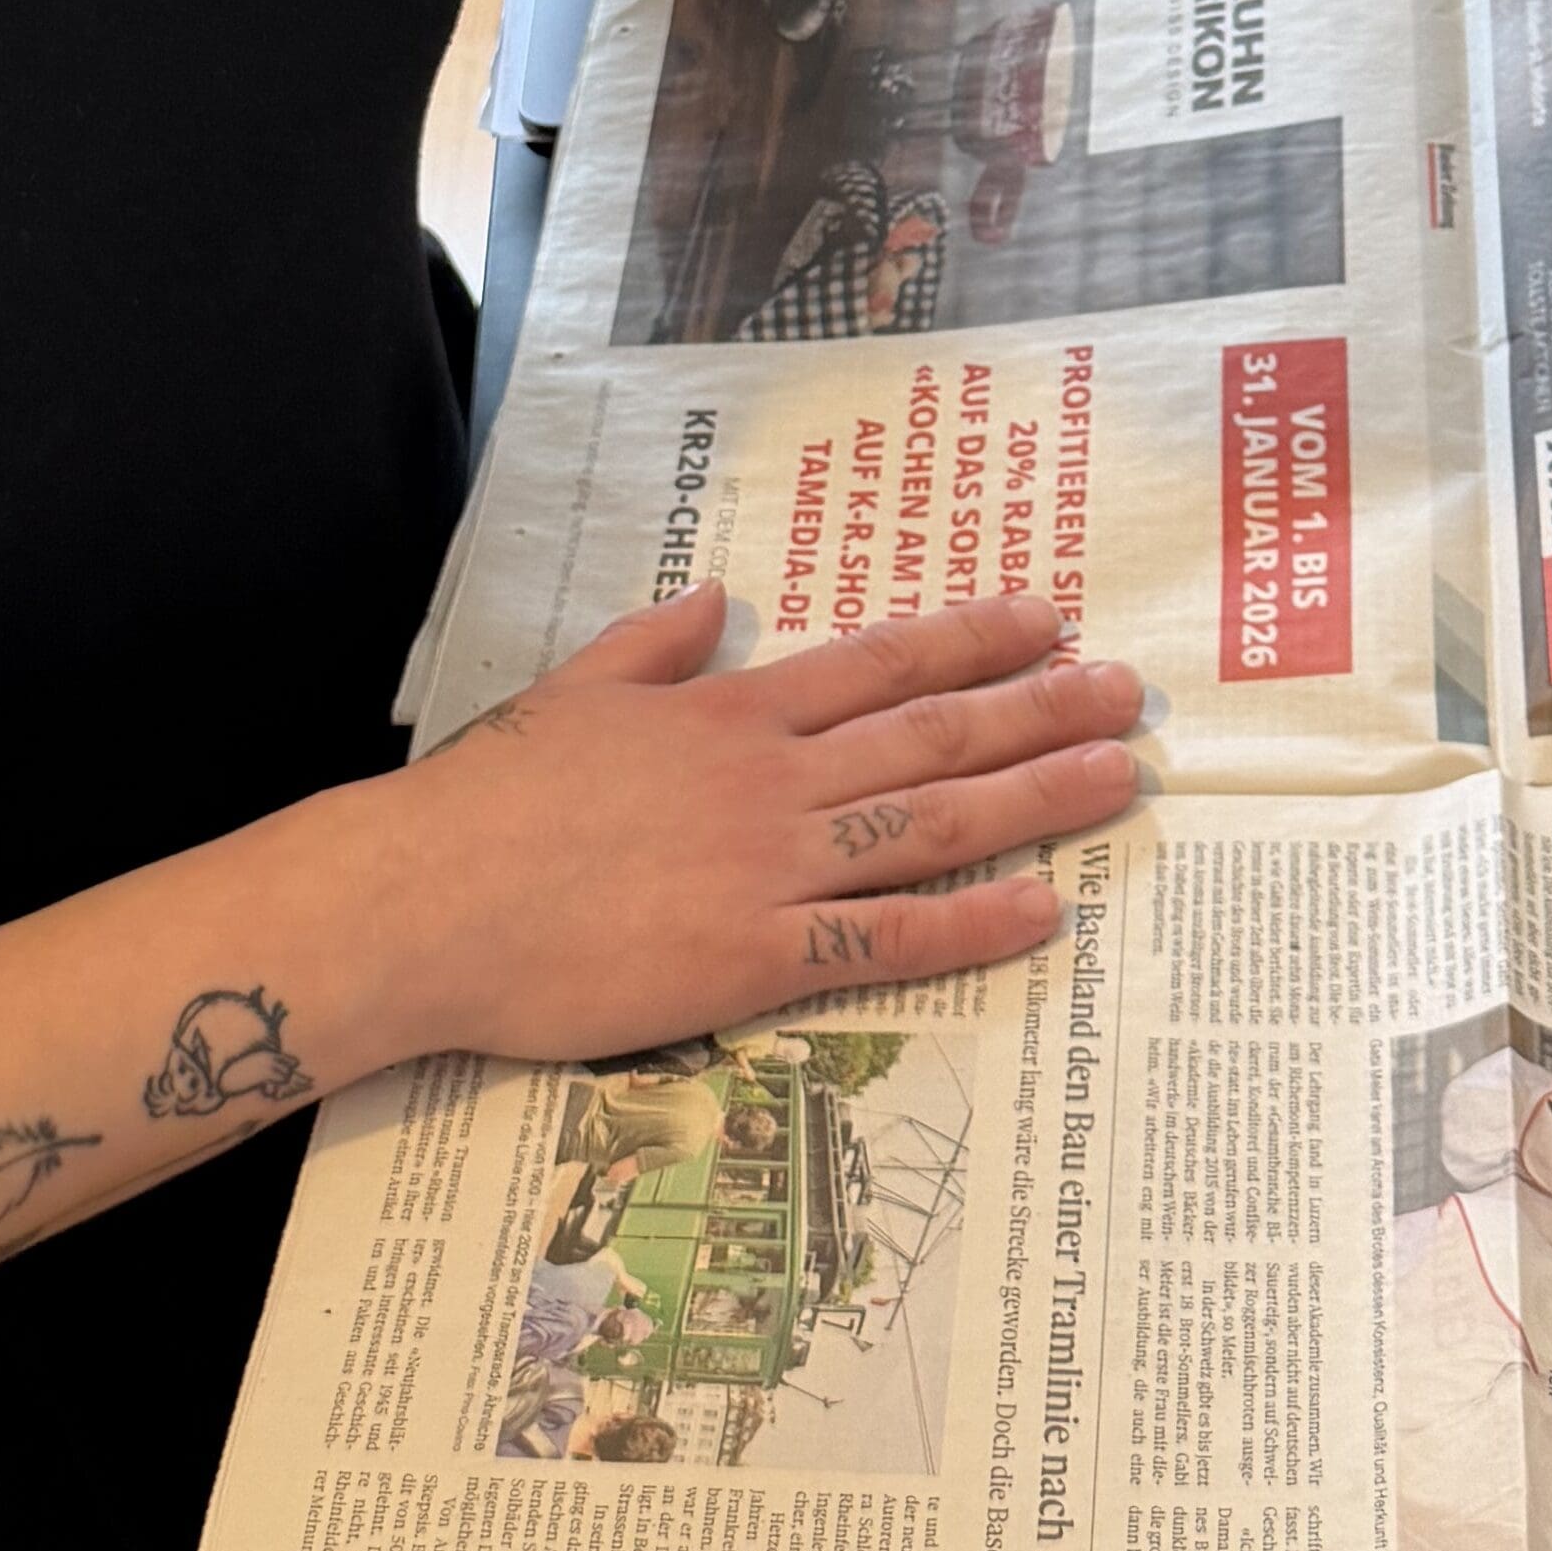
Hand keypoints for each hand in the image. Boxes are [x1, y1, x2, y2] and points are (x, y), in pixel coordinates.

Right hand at [348, 589, 1143, 1072]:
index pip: (876, 664)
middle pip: (931, 734)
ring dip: (1035, 799)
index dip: (968, 640)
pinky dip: (968, 923)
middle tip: (1127, 693)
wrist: (424, 897)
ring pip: (930, 823)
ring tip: (1117, 777)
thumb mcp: (570, 692)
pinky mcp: (754, 955)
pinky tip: (1040, 909)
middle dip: (1039, 710)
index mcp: (727, 712)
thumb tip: (705, 595)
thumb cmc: (484, 802)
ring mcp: (769, 865)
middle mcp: (770, 777)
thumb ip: (649, 645)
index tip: (1044, 621)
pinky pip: (885, 938)